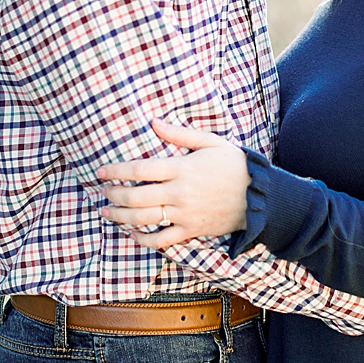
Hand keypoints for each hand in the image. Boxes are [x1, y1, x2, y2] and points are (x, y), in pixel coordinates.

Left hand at [96, 119, 248, 246]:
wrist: (263, 196)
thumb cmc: (235, 164)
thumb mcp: (210, 142)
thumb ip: (179, 133)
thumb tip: (153, 122)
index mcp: (181, 168)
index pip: (138, 170)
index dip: (115, 172)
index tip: (100, 172)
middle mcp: (179, 193)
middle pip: (135, 197)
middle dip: (113, 195)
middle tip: (102, 193)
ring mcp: (185, 214)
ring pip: (144, 219)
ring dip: (120, 217)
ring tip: (107, 213)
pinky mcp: (192, 230)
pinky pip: (162, 240)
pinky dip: (143, 239)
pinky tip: (132, 234)